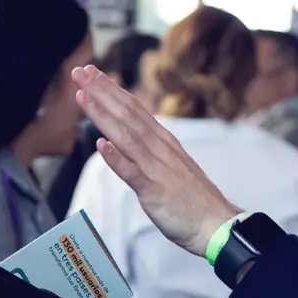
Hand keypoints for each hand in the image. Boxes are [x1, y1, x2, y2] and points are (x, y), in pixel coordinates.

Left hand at [72, 65, 239, 255]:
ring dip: (103, 114)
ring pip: (126, 135)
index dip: (111, 90)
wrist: (218, 225)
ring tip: (83, 96)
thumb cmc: (194, 200)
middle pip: (127, 114)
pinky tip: (102, 145)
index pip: (134, 108)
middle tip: (80, 72)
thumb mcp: (172, 166)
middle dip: (101, 91)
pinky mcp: (155, 190)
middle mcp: (160, 148)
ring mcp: (157, 168)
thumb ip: (150, 151)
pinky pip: (133, 173)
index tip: (92, 73)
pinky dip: (117, 158)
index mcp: (163, 141)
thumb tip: (124, 141)